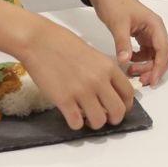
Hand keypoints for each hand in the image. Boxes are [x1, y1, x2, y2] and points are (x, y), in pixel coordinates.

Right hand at [18, 21, 136, 130]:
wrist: (39, 42)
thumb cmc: (63, 44)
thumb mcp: (93, 55)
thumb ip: (103, 73)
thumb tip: (108, 93)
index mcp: (108, 67)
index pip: (128, 93)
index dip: (126, 106)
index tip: (120, 109)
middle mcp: (98, 80)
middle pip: (117, 111)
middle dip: (113, 119)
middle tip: (105, 118)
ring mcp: (81, 91)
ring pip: (99, 121)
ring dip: (94, 124)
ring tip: (87, 117)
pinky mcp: (63, 100)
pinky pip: (76, 124)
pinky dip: (75, 124)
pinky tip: (72, 116)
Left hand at [88, 0, 167, 85]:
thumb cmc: (114, 4)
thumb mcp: (118, 24)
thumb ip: (123, 43)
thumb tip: (125, 62)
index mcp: (155, 25)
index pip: (163, 50)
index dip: (159, 67)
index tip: (152, 81)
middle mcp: (155, 30)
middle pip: (163, 54)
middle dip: (155, 69)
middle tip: (141, 80)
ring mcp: (149, 33)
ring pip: (154, 55)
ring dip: (147, 66)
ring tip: (131, 72)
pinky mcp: (140, 35)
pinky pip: (145, 52)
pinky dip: (140, 61)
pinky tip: (128, 62)